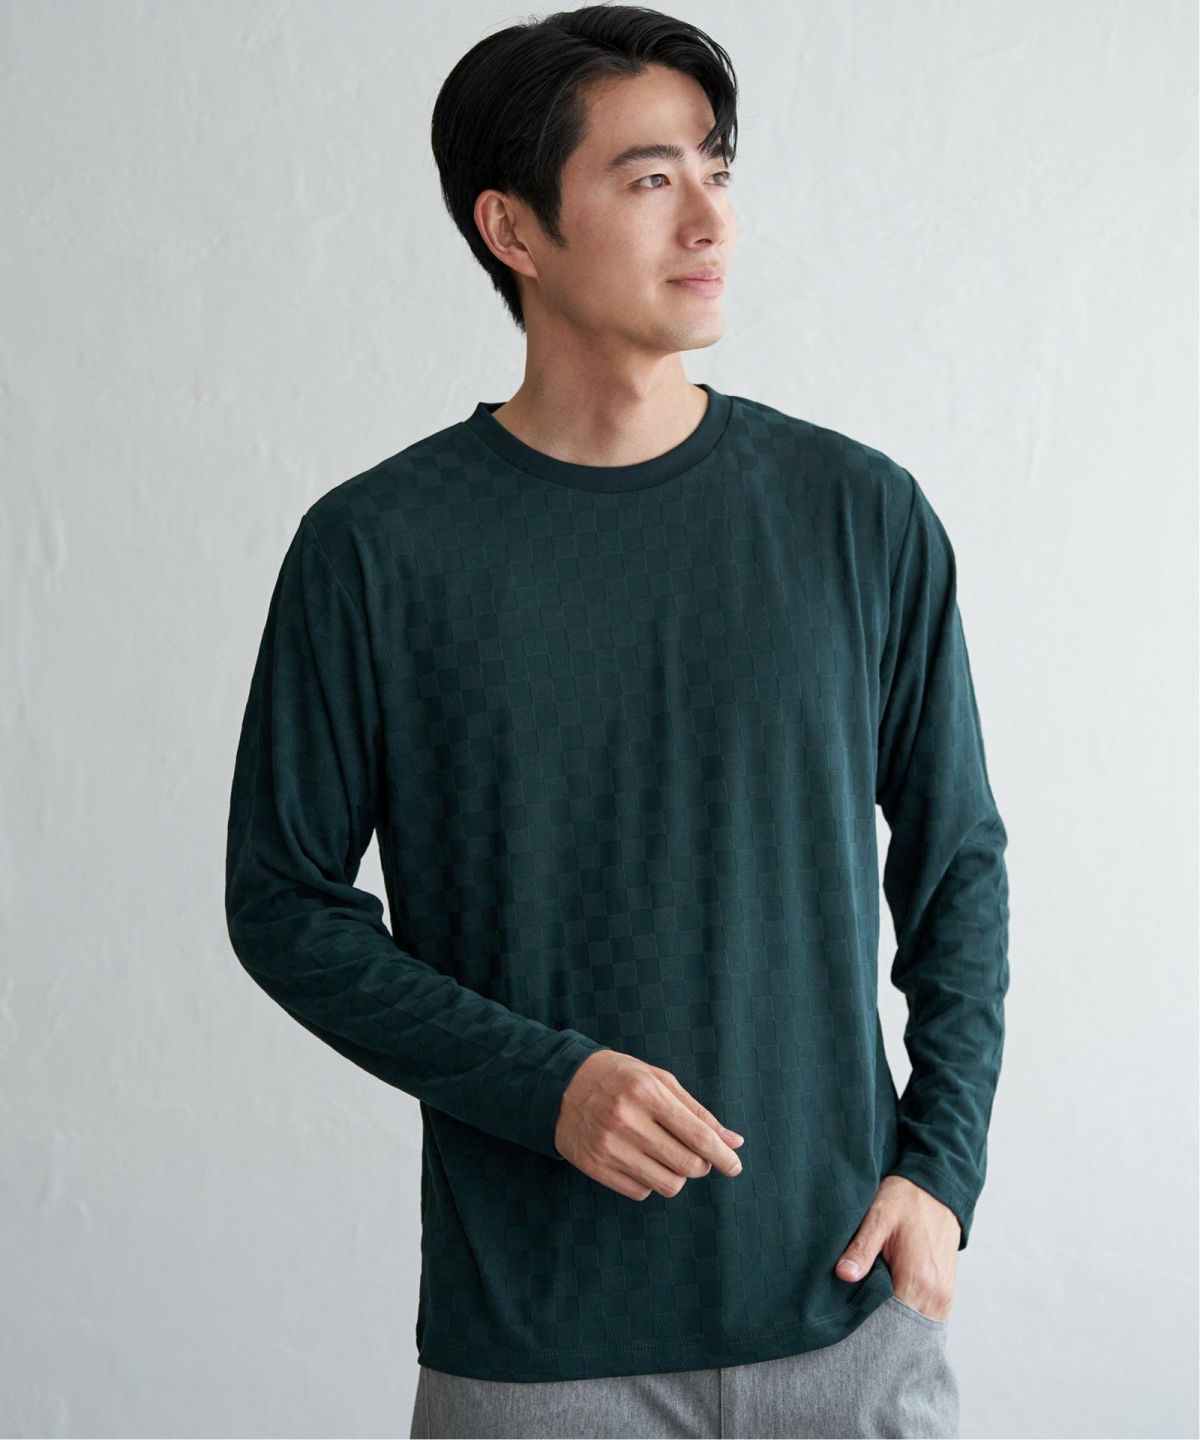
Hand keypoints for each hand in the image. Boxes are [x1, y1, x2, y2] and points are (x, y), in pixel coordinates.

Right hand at [554, 1049, 745, 1199]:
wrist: (561, 1086)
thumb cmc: (619, 1078)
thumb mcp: (658, 1080)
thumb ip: (697, 1112)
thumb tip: (734, 1141)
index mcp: (646, 1093)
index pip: (698, 1136)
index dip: (723, 1156)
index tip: (734, 1165)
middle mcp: (627, 1121)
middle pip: (687, 1166)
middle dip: (701, 1165)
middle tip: (697, 1156)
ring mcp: (609, 1147)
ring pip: (667, 1184)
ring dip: (677, 1176)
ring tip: (668, 1157)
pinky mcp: (596, 1167)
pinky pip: (641, 1192)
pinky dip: (650, 1181)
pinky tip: (641, 1160)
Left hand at [833, 1175, 958, 1321]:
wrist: (937, 1188)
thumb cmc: (906, 1199)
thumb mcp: (878, 1216)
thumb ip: (862, 1248)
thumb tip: (843, 1274)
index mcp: (918, 1280)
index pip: (890, 1321)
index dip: (867, 1319)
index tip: (850, 1313)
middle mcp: (936, 1294)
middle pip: (903, 1327)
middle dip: (879, 1322)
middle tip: (856, 1309)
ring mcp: (944, 1295)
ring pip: (914, 1323)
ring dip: (894, 1317)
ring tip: (872, 1302)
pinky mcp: (946, 1292)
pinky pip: (924, 1314)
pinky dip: (906, 1310)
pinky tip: (889, 1297)